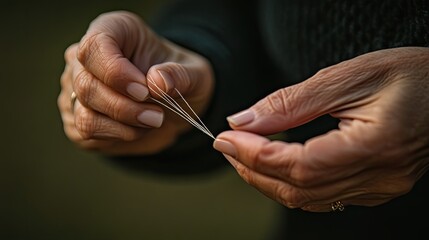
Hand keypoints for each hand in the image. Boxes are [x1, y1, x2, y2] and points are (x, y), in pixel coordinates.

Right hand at [57, 11, 213, 154]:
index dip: (116, 73)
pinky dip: (117, 136)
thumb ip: (180, 75)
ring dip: (123, 126)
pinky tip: (137, 129)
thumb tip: (157, 82)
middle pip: (86, 85)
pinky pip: (86, 133)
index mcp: (112, 31)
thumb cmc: (179, 80)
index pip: (94, 47)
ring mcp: (76, 89)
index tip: (145, 91)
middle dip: (125, 108)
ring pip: (84, 115)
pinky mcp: (77, 118)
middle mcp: (85, 59)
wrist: (173, 106)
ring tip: (152, 121)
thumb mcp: (194, 73)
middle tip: (157, 117)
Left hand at [213, 47, 428, 211]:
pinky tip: (275, 165)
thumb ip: (292, 102)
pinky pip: (324, 197)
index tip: (225, 137)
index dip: (254, 155)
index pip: (299, 165)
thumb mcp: (350, 76)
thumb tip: (244, 121)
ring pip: (308, 200)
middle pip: (298, 190)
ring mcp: (381, 188)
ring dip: (267, 179)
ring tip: (242, 154)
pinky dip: (291, 183)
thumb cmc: (411, 74)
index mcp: (377, 145)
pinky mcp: (378, 188)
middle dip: (253, 169)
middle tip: (226, 145)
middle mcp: (381, 177)